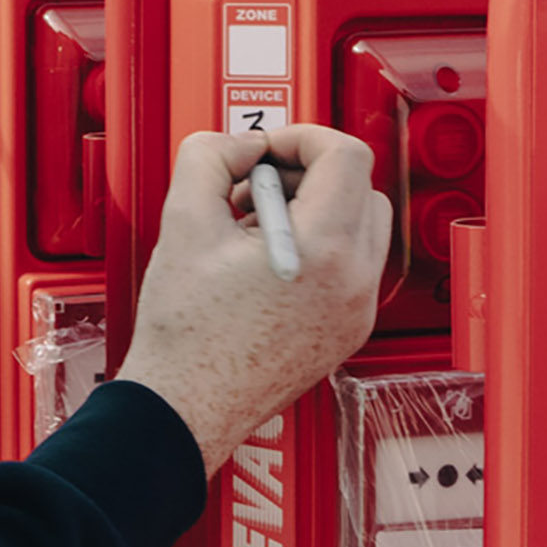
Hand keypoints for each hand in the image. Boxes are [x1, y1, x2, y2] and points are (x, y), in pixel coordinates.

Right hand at [115, 125, 392, 477]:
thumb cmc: (186, 337)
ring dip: (313, 209)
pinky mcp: (345, 333)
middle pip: (362, 187)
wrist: (184, 409)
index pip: (346, 156)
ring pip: (360, 227)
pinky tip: (263, 263)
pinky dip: (317, 248)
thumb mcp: (185, 222)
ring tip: (254, 227)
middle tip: (256, 185)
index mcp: (326, 251)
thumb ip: (209, 158)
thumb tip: (237, 146)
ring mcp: (356, 313)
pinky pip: (350, 268)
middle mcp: (356, 283)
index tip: (264, 150)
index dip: (300, 137)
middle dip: (307, 173)